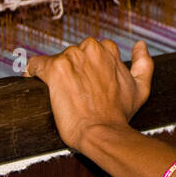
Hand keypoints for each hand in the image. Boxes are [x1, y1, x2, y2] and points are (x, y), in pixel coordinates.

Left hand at [24, 38, 152, 151]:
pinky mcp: (55, 70)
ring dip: (54, 74)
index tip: (84, 81)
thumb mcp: (141, 88)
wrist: (102, 132)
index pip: (91, 50)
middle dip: (71, 69)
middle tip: (74, 91)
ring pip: (55, 60)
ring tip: (58, 94)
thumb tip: (140, 44)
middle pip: (72, 54)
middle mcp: (90, 49)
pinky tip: (31, 82)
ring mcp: (72, 58)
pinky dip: (31, 73)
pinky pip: (34, 65)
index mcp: (108, 50)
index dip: (87, 68)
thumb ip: (144, 63)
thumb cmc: (120, 114)